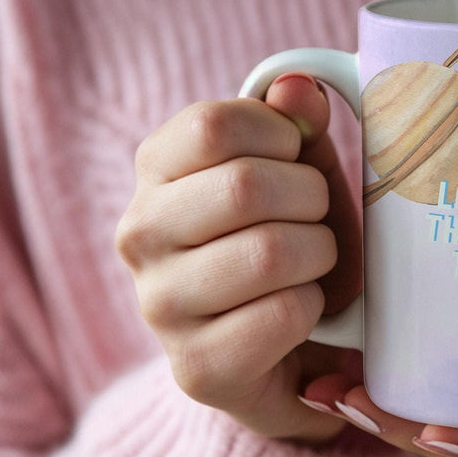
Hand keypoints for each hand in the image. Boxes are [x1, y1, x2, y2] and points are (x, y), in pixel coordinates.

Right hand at [115, 74, 361, 443]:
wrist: (291, 351)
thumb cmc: (292, 240)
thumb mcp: (300, 170)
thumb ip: (298, 122)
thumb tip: (298, 87)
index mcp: (155, 172)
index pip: (212, 124)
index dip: (280, 135)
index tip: (295, 159)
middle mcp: (139, 235)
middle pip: (245, 187)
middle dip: (311, 200)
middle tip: (316, 220)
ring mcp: (160, 306)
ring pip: (270, 252)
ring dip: (318, 257)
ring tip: (311, 267)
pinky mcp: (197, 368)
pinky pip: (283, 314)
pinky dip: (313, 308)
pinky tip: (301, 313)